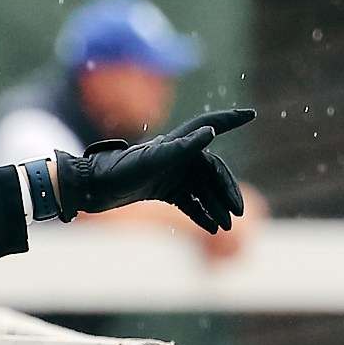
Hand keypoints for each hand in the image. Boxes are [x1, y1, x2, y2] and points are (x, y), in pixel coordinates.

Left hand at [52, 108, 252, 232]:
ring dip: (215, 207)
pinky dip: (201, 214)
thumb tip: (210, 132)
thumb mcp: (152, 161)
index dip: (231, 120)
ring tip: (225, 228)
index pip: (211, 126)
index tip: (252, 115)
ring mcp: (171, 174)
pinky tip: (211, 229)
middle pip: (212, 171)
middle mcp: (178, 156)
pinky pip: (189, 202)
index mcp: (178, 143)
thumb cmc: (119, 171)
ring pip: (202, 190)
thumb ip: (181, 147)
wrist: (91, 189)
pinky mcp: (162, 190)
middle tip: (238, 214)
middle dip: (227, 191)